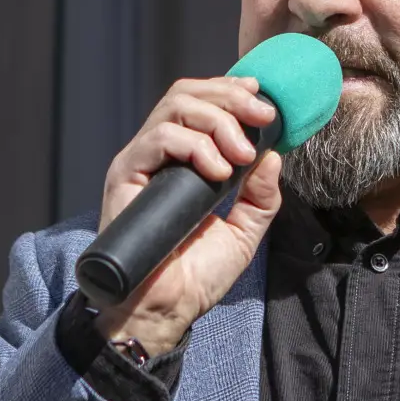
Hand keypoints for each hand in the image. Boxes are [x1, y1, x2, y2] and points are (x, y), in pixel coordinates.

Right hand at [92, 76, 281, 355]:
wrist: (165, 309)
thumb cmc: (196, 276)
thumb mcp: (244, 230)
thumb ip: (261, 195)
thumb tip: (274, 156)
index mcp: (183, 160)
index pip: (201, 103)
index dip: (231, 91)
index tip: (264, 100)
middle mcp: (159, 154)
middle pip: (188, 93)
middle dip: (230, 97)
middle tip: (262, 118)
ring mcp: (141, 161)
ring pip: (175, 106)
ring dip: (218, 121)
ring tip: (241, 155)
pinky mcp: (126, 174)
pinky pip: (160, 138)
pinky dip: (195, 146)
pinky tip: (217, 173)